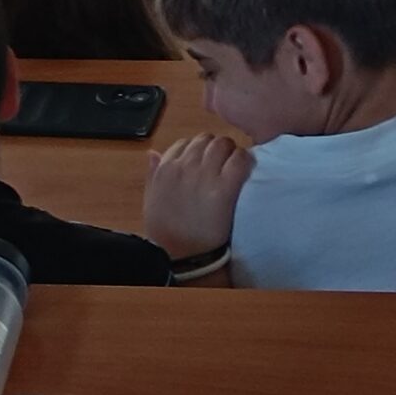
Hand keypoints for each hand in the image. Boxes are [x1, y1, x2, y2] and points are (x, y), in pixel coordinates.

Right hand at [143, 133, 251, 258]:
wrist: (186, 255)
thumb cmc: (167, 231)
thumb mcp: (151, 201)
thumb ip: (153, 174)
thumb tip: (153, 154)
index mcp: (165, 169)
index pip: (185, 142)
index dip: (198, 150)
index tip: (204, 161)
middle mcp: (185, 167)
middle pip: (206, 140)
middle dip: (215, 148)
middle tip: (222, 162)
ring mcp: (205, 176)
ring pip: (223, 144)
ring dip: (230, 151)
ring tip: (233, 166)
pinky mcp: (226, 187)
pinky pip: (239, 158)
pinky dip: (244, 160)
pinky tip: (244, 170)